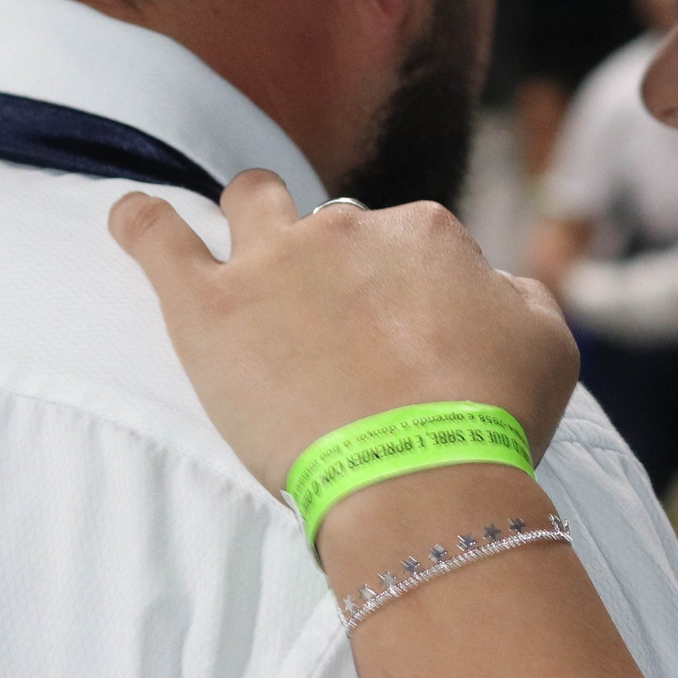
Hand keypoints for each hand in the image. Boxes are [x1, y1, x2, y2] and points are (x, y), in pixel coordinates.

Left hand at [110, 172, 580, 493]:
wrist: (422, 474)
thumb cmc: (492, 420)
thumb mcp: (548, 346)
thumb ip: (516, 299)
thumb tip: (491, 286)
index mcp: (426, 233)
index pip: (410, 242)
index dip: (410, 292)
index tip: (411, 345)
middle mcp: (348, 228)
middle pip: (334, 225)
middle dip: (337, 262)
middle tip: (341, 332)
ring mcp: (273, 261)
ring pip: (252, 202)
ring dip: (254, 219)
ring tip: (246, 263)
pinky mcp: (207, 306)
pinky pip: (153, 236)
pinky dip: (139, 222)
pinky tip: (130, 218)